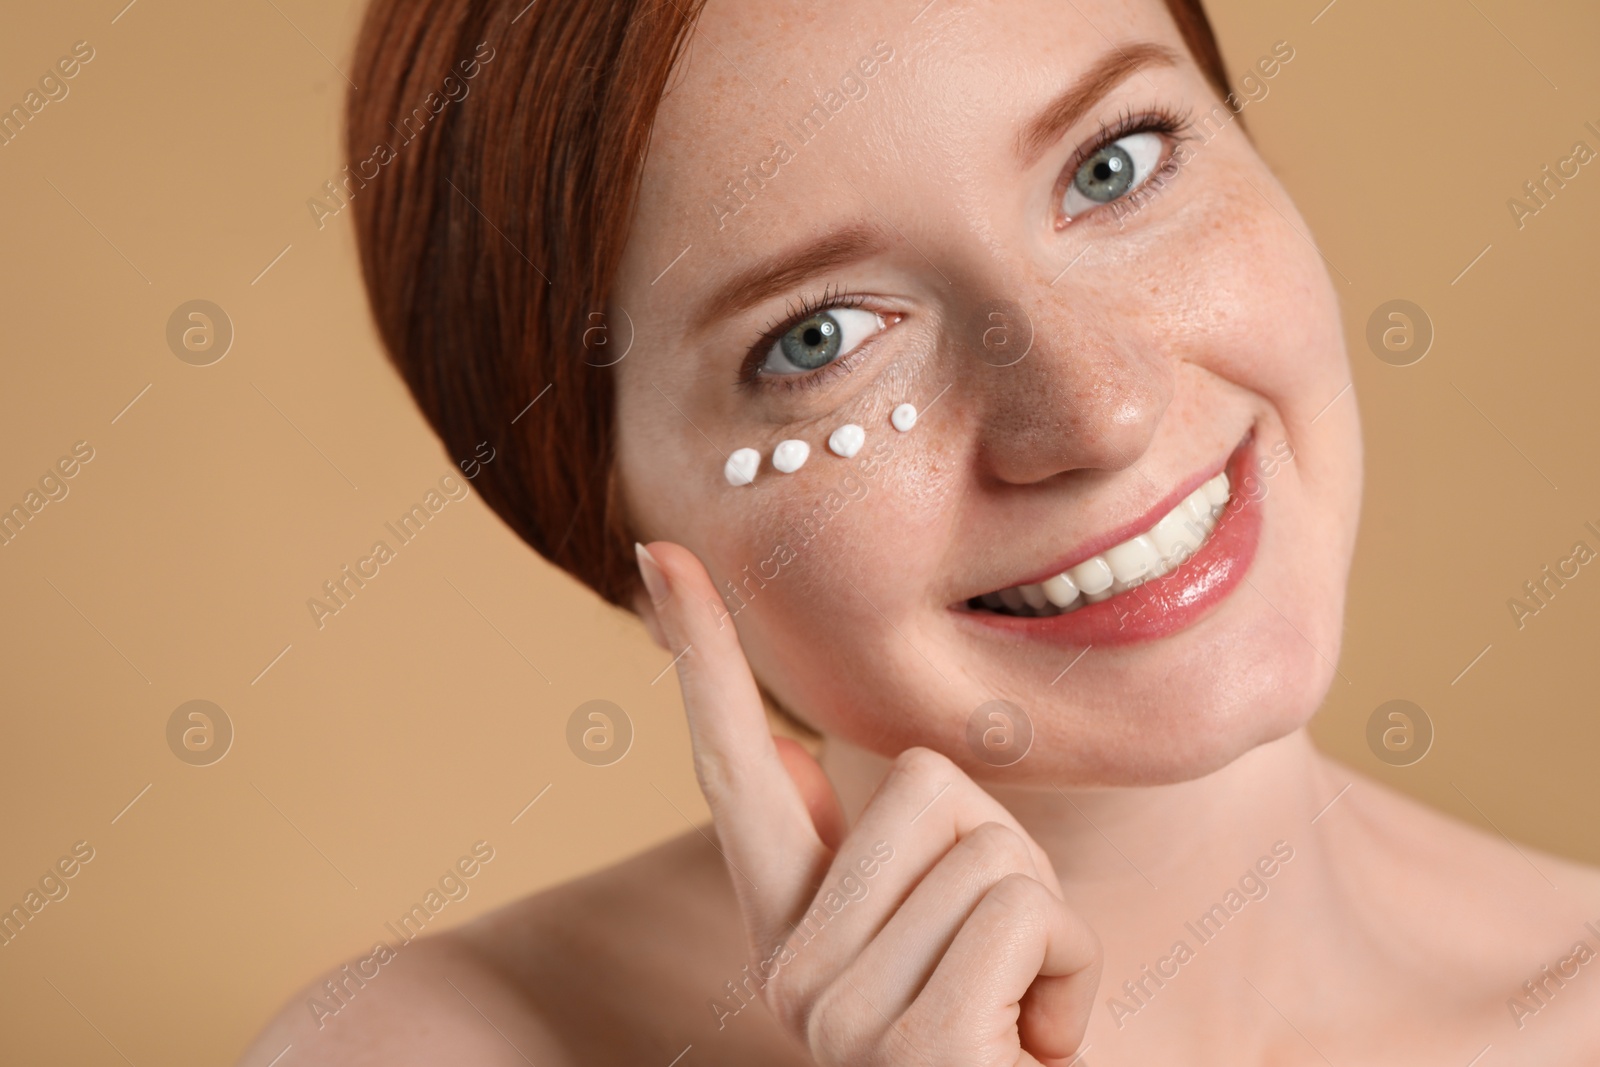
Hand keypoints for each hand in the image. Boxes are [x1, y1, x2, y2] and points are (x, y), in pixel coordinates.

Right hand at [636, 541, 1101, 1065]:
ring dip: (1048, 926)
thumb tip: (801, 753)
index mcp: (792, 930)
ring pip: (990, 848)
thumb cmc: (994, 1054)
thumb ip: (867, 861)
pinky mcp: (915, 1050)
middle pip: (931, 786)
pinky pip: (1024, 912)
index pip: (734, 763)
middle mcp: (790, 974)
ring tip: (1020, 1018)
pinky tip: (1038, 1054)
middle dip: (1007, 857)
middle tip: (1006, 971)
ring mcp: (841, 1021)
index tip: (663, 548)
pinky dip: (1072, 974)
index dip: (702, 652)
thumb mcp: (929, 946)